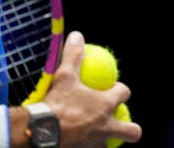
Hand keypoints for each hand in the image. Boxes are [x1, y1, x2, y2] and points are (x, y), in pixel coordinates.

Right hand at [43, 31, 141, 147]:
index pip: (124, 93)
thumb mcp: (64, 75)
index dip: (122, 90)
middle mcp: (106, 125)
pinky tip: (79, 143)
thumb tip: (77, 35)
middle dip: (131, 128)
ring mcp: (96, 142)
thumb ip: (73, 55)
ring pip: (109, 144)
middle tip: (123, 124)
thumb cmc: (56, 102)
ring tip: (96, 136)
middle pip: (131, 130)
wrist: (41, 132)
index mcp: (105, 104)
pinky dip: (87, 146)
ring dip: (105, 139)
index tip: (115, 88)